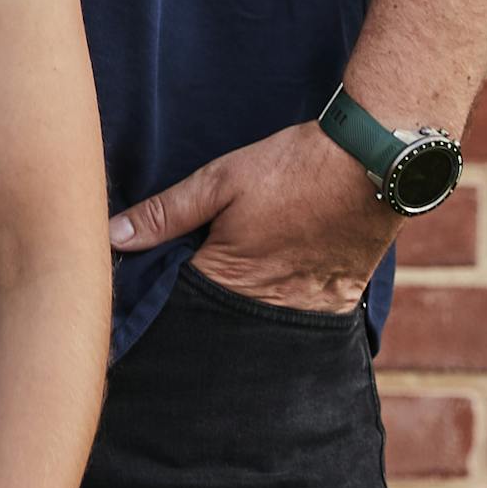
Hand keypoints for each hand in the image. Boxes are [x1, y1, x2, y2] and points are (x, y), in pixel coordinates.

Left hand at [109, 119, 397, 314]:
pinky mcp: (340, 301)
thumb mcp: (219, 181)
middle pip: (223, 321)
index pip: (182, 307)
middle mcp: (268, 306)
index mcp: (229, 278)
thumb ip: (166, 213)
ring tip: (248, 277)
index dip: (168, 294)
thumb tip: (114, 236)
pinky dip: (288, 307)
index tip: (155, 282)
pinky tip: (283, 283)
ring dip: (248, 311)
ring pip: (263, 325)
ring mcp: (308, 308)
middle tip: (202, 280)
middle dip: (208, 310)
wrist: (372, 162)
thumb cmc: (291, 169)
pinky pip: (305, 321)